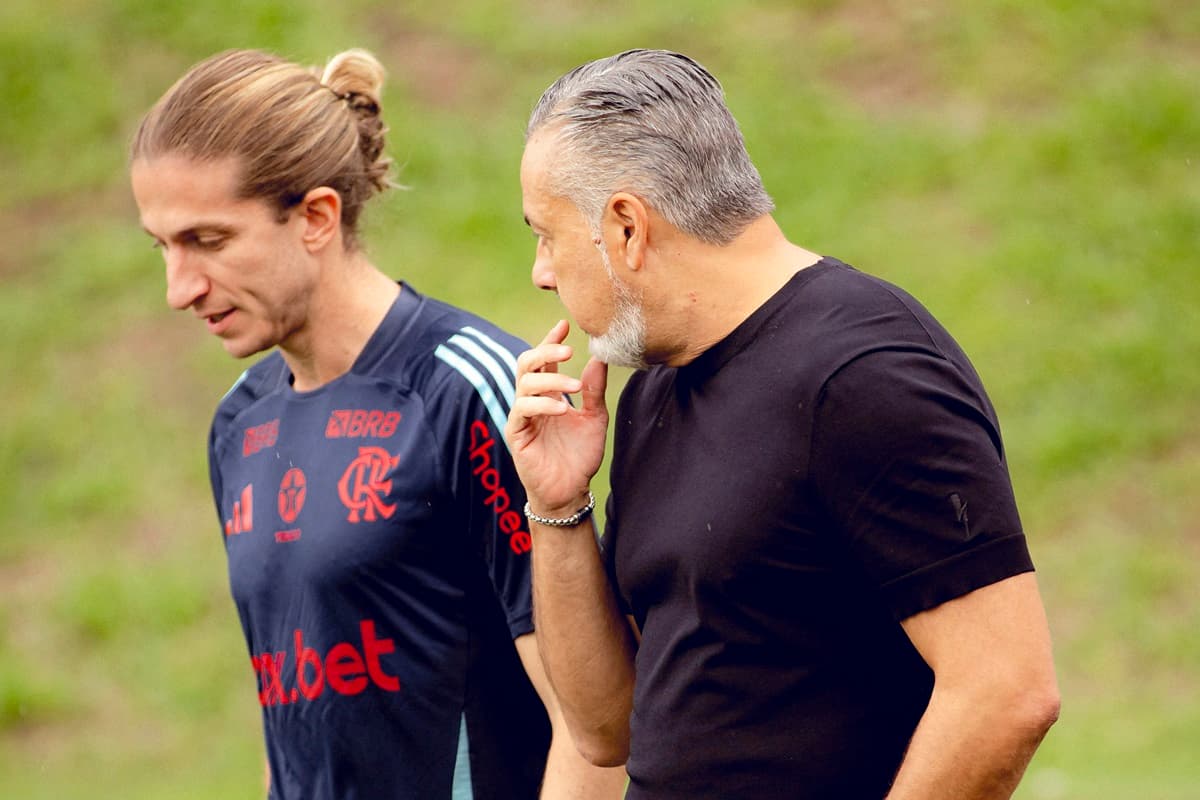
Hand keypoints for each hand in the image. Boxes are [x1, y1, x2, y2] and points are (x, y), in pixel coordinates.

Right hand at [506, 320, 608, 516]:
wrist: (570, 491)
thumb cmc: (579, 456)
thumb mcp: (594, 418)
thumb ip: (594, 390)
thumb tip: (599, 358)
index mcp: (548, 394)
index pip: (543, 360)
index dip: (550, 341)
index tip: (564, 325)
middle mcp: (532, 401)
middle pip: (526, 364)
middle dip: (544, 352)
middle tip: (567, 350)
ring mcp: (522, 416)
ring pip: (524, 384)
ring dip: (550, 381)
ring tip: (573, 387)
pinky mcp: (517, 433)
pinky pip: (522, 410)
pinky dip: (543, 405)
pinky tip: (562, 408)